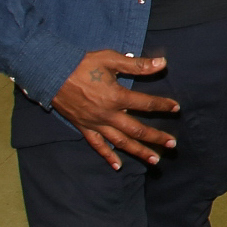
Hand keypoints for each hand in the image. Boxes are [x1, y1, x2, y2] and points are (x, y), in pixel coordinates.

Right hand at [52, 50, 179, 169]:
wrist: (50, 72)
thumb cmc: (82, 64)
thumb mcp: (111, 59)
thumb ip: (138, 65)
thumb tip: (162, 63)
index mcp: (117, 97)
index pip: (147, 104)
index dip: (163, 105)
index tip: (176, 108)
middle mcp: (108, 114)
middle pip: (137, 129)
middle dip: (156, 137)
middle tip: (172, 144)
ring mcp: (95, 123)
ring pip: (121, 142)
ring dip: (138, 151)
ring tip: (154, 160)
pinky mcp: (83, 127)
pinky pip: (97, 145)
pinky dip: (108, 156)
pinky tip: (118, 166)